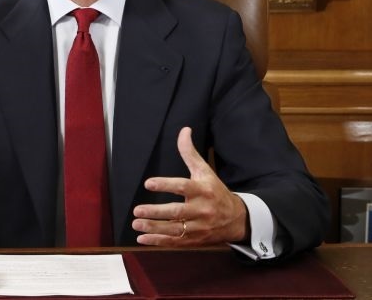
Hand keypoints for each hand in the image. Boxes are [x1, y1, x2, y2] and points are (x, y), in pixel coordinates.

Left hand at [132, 127, 247, 245]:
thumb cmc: (215, 191)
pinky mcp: (194, 240)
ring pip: (174, 229)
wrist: (235, 218)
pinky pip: (175, 242)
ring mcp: (198, 227)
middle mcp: (202, 209)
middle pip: (177, 212)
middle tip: (137, 210)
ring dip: (153, 228)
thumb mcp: (205, 171)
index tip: (148, 183)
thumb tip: (184, 130)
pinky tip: (143, 238)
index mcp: (203, 190)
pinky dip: (158, 241)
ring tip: (136, 223)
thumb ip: (190, 153)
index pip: (183, 187)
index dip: (166, 185)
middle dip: (156, 212)